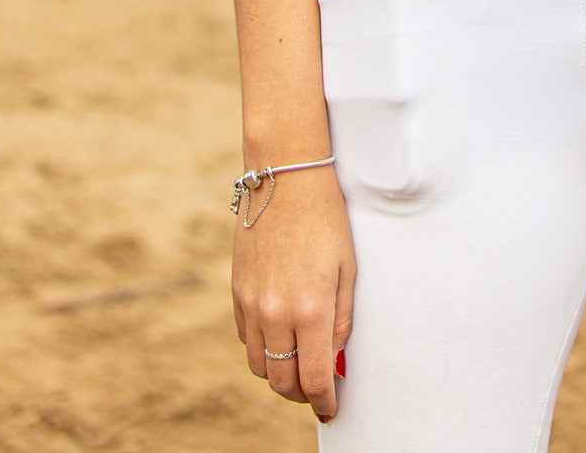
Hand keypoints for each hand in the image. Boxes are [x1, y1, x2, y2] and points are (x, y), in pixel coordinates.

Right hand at [232, 166, 354, 422]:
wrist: (285, 178)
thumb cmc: (325, 219)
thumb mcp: (348, 269)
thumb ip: (342, 320)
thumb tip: (335, 360)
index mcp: (311, 309)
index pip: (314, 378)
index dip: (324, 400)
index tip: (331, 407)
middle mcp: (276, 313)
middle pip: (282, 381)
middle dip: (301, 393)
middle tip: (317, 388)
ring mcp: (252, 304)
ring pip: (260, 366)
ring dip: (279, 373)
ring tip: (298, 362)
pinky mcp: (237, 292)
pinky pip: (246, 339)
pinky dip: (262, 347)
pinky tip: (279, 334)